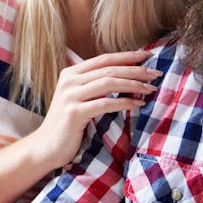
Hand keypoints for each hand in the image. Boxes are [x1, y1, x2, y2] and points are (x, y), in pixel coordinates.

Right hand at [29, 50, 161, 168]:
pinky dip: (125, 103)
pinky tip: (138, 104)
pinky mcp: (74, 112)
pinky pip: (105, 103)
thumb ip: (94, 85)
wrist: (46, 146)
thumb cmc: (68, 123)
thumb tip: (127, 76)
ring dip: (133, 85)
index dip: (127, 56)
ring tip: (150, 89)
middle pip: (109, 69)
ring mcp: (70, 96)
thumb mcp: (79, 97)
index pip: (104, 59)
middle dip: (135, 70)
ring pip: (108, 83)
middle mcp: (69, 80)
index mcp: (71, 72)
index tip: (148, 55)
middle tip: (156, 73)